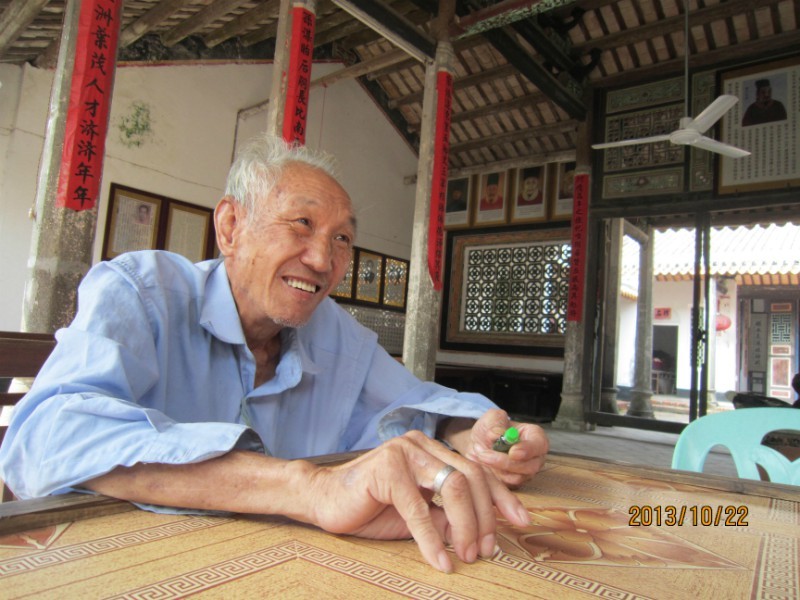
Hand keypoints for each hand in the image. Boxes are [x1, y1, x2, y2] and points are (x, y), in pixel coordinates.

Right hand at [306, 430, 531, 572]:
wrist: (324, 500)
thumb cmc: (370, 507)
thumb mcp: (418, 515)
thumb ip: (447, 518)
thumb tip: (480, 536)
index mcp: (431, 450)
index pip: (477, 470)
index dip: (502, 496)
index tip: (521, 521)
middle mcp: (421, 445)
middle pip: (471, 478)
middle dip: (485, 518)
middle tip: (486, 550)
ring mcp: (404, 453)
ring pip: (454, 488)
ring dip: (465, 527)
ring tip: (466, 555)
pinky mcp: (387, 470)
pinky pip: (419, 509)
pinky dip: (431, 540)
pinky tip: (439, 562)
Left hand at [464, 409, 548, 486]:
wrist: (480, 443)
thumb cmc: (491, 428)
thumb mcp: (492, 418)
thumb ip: (496, 423)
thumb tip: (498, 435)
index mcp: (535, 437)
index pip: (539, 445)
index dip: (528, 450)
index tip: (512, 452)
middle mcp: (535, 457)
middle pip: (529, 466)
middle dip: (505, 462)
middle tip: (484, 455)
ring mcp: (526, 472)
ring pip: (516, 477)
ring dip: (495, 467)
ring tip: (479, 453)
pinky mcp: (514, 483)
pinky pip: (506, 485)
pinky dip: (491, 475)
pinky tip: (481, 463)